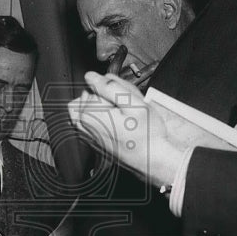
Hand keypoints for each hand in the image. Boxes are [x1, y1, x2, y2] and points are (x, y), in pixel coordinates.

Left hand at [68, 71, 184, 188]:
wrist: (152, 160)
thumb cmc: (147, 135)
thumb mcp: (135, 103)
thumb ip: (110, 87)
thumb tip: (91, 76)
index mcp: (90, 115)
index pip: (92, 85)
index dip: (111, 88)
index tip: (124, 99)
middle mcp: (84, 126)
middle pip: (89, 95)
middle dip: (106, 96)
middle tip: (126, 107)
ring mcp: (87, 134)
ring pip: (89, 107)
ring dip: (104, 106)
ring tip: (123, 115)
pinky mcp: (93, 139)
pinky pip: (92, 119)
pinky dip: (103, 116)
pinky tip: (119, 122)